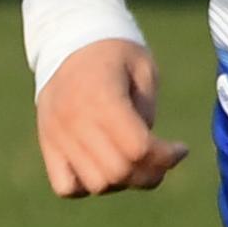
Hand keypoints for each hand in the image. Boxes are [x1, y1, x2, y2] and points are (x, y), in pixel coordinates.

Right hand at [35, 41, 188, 198]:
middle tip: (161, 161)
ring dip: (122, 182)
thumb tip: (146, 154)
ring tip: (134, 164)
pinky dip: (88, 186)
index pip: (138, 148)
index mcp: (101, 96)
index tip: (180, 149)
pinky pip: (67, 187)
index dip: (166, 157)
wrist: (69, 39)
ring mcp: (57, 135)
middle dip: (149, 174)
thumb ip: (146, 114)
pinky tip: (103, 168)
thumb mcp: (144, 70)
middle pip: (118, 172)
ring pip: (96, 184)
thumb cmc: (116, 53)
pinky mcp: (47, 144)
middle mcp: (74, 119)